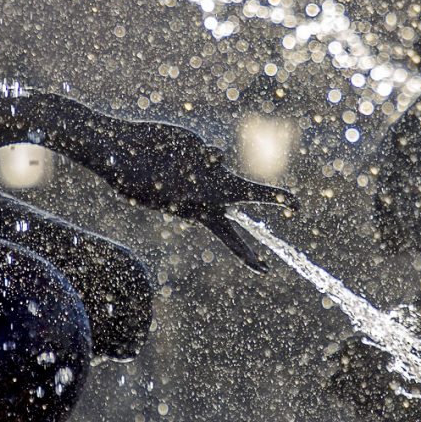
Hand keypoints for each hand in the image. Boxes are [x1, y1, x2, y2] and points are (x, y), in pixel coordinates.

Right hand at [85, 120, 296, 271]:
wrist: (124, 151)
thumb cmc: (133, 178)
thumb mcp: (151, 194)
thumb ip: (180, 191)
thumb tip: (204, 184)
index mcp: (202, 213)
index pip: (230, 238)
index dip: (246, 255)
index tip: (264, 270)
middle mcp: (210, 192)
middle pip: (247, 196)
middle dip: (272, 198)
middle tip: (297, 204)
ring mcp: (209, 171)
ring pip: (226, 168)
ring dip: (207, 168)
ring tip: (179, 166)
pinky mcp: (204, 151)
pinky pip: (214, 152)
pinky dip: (198, 154)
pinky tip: (179, 152)